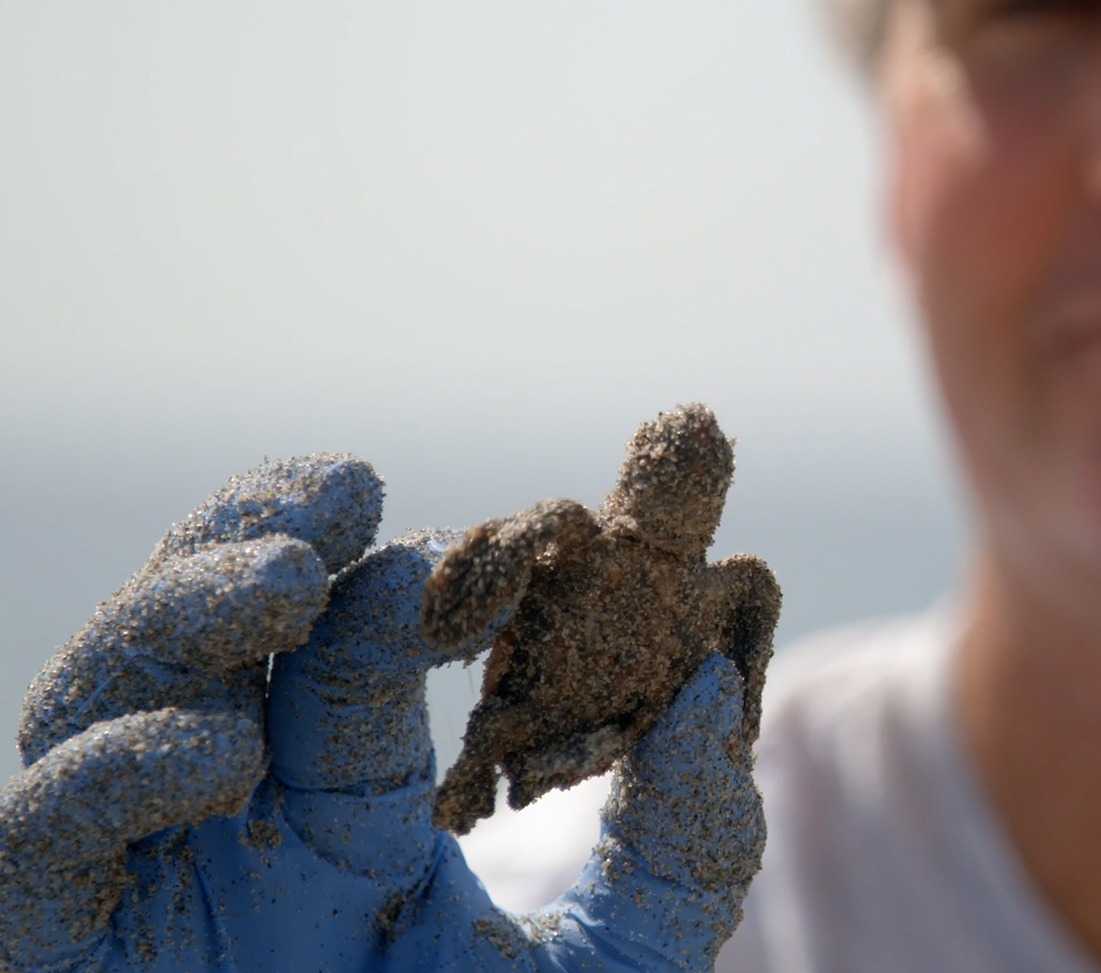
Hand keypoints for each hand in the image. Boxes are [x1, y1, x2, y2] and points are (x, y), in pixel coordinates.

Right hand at [0, 456, 764, 971]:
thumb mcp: (615, 965)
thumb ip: (680, 843)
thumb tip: (718, 693)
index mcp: (347, 810)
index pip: (347, 657)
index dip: (397, 580)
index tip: (478, 538)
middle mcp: (232, 827)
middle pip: (199, 643)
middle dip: (249, 543)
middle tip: (338, 489)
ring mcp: (144, 884)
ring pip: (101, 707)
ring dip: (180, 620)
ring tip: (289, 583)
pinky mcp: (70, 953)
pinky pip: (41, 844)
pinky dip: (105, 778)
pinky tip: (215, 750)